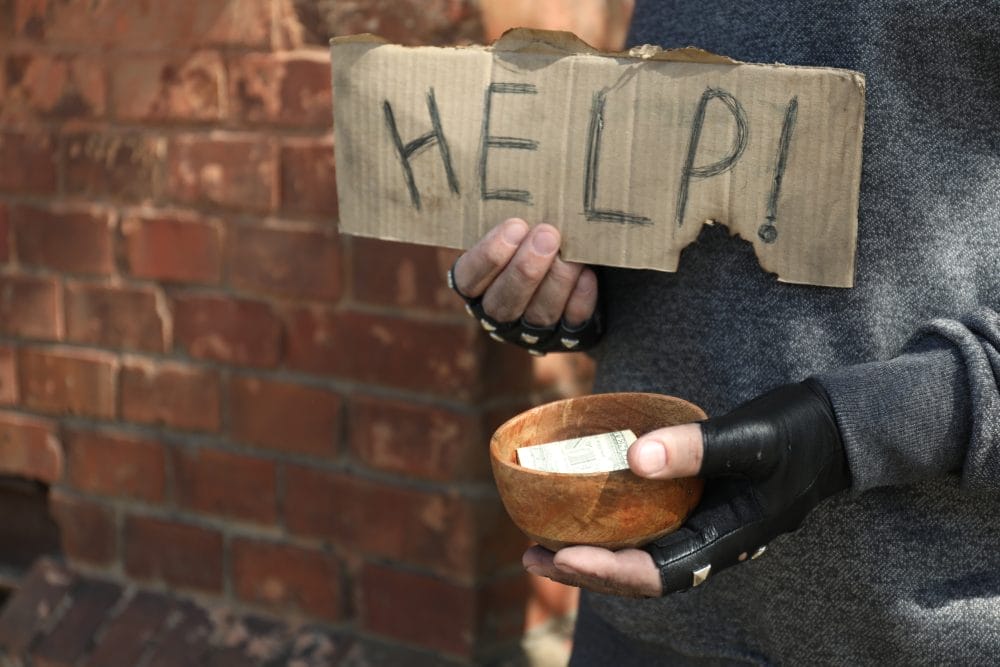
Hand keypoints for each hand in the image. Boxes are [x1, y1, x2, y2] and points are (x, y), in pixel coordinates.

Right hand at [449, 218, 601, 353]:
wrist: (570, 261)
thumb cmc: (534, 238)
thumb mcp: (517, 229)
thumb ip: (516, 222)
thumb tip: (528, 185)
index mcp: (476, 286)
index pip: (469, 278)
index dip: (489, 256)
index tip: (514, 226)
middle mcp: (498, 314)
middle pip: (503, 302)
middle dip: (526, 268)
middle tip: (548, 234)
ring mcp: (531, 331)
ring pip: (539, 315)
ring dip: (557, 281)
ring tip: (571, 253)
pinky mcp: (565, 337)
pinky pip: (571, 323)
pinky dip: (580, 299)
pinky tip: (587, 274)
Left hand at [524, 379, 850, 595]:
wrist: (833, 431)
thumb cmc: (796, 434)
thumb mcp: (749, 437)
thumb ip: (698, 449)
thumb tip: (635, 460)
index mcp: (724, 540)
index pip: (656, 575)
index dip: (605, 572)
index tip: (559, 555)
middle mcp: (709, 545)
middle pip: (639, 576)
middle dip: (585, 571)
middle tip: (532, 557)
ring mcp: (703, 530)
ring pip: (640, 556)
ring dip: (593, 553)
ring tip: (541, 543)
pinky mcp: (697, 509)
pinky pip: (648, 529)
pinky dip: (613, 527)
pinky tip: (584, 509)